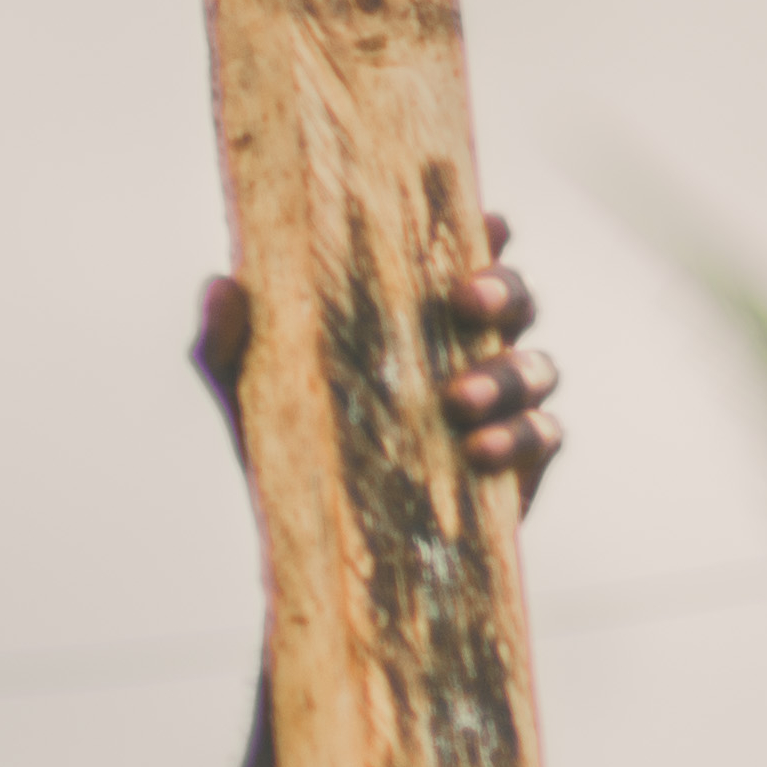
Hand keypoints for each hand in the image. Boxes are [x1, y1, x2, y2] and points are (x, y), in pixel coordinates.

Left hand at [188, 217, 560, 513]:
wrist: (316, 547)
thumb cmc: (289, 445)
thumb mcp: (245, 393)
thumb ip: (225, 342)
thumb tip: (221, 286)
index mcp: (419, 313)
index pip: (465, 253)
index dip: (485, 229)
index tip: (485, 219)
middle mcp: (471, 347)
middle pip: (519, 298)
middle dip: (505, 290)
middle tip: (466, 302)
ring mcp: (502, 406)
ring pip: (539, 367)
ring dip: (508, 374)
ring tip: (457, 400)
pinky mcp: (519, 465)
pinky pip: (545, 436)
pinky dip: (521, 438)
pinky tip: (479, 450)